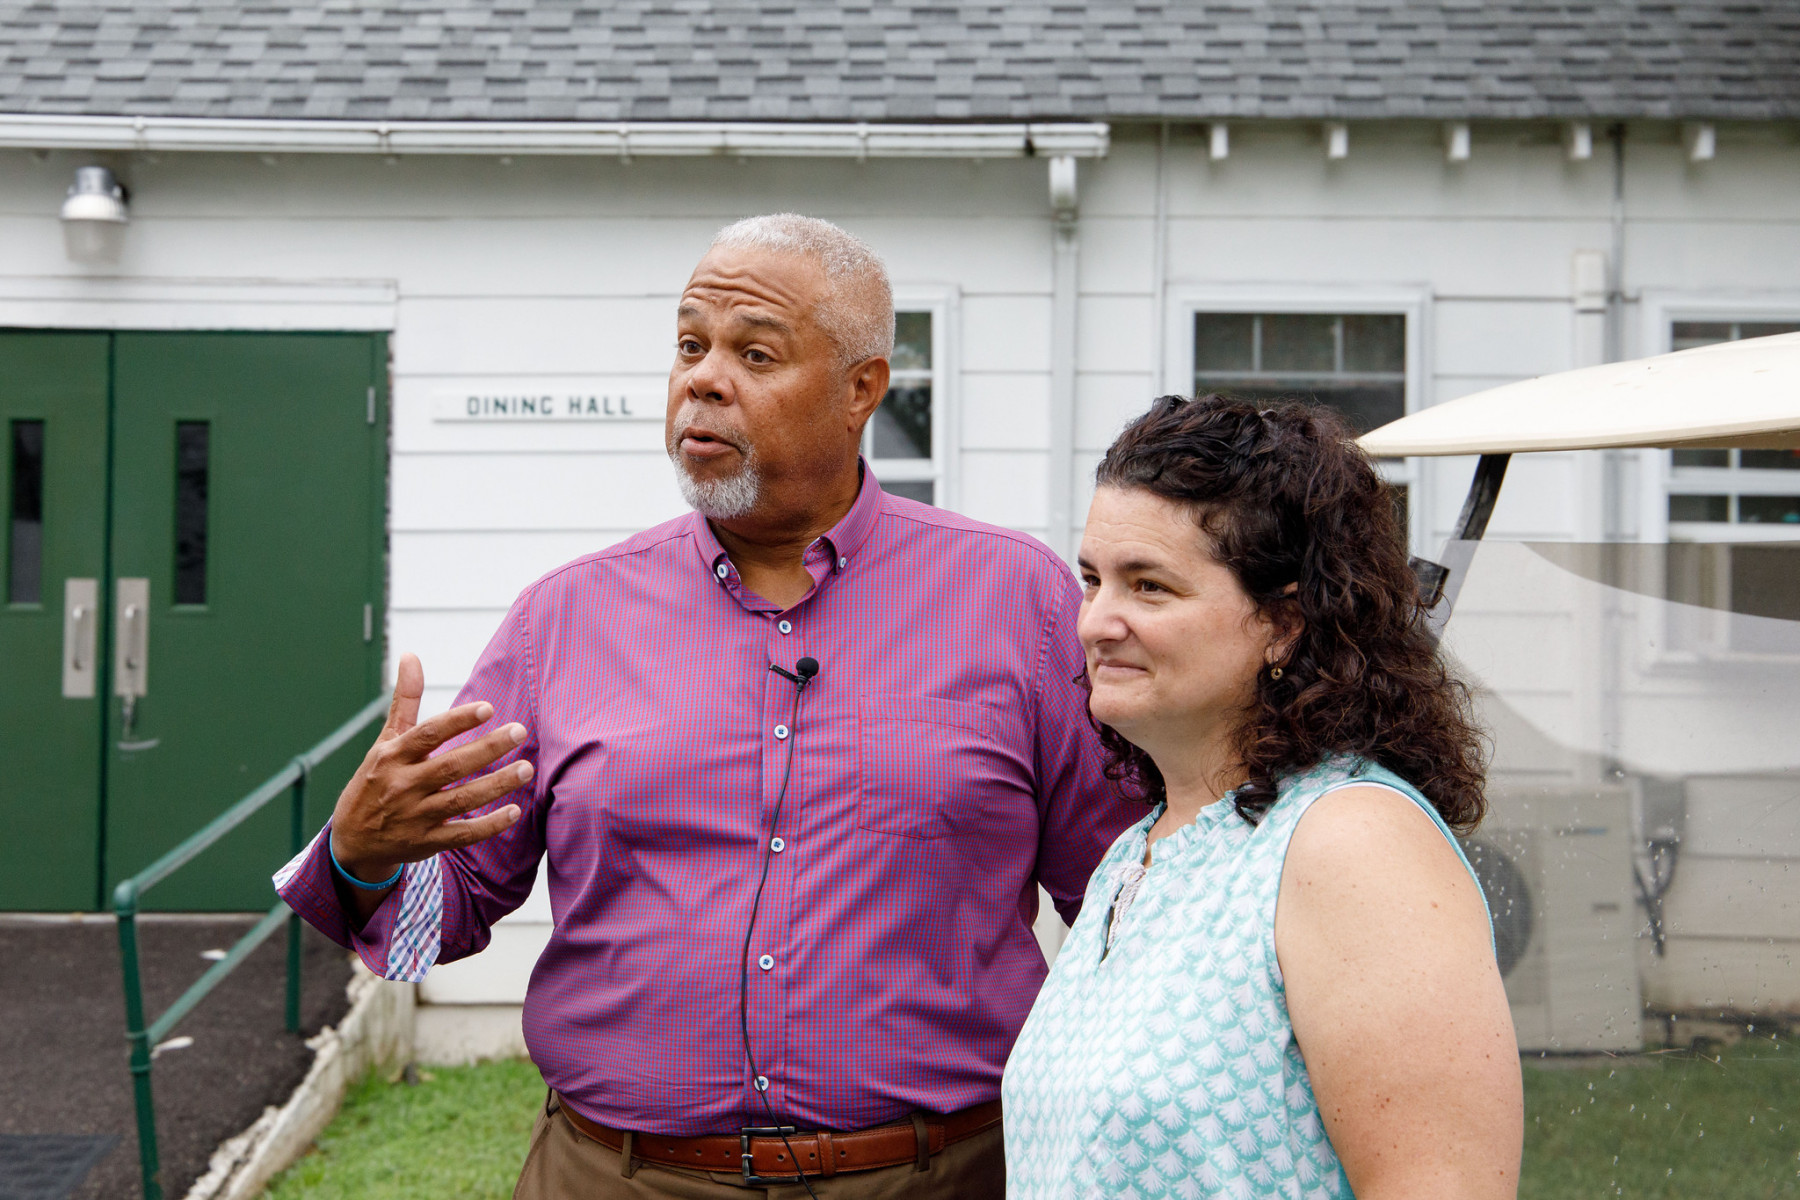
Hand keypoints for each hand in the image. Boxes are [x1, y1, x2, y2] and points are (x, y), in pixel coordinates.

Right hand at [328, 652, 529, 886]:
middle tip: (519, 731)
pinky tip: (513, 811)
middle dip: (487, 749)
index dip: (457, 721)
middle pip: (450, 766)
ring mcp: (415, 816)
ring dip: (495, 785)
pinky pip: (462, 834)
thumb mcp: (385, 741)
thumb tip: (411, 655)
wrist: (352, 841)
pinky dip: (488, 826)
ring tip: (526, 768)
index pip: (427, 735)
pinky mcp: (426, 842)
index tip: (487, 708)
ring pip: (461, 800)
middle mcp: (403, 786)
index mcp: (392, 757)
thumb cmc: (376, 780)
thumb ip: (405, 700)